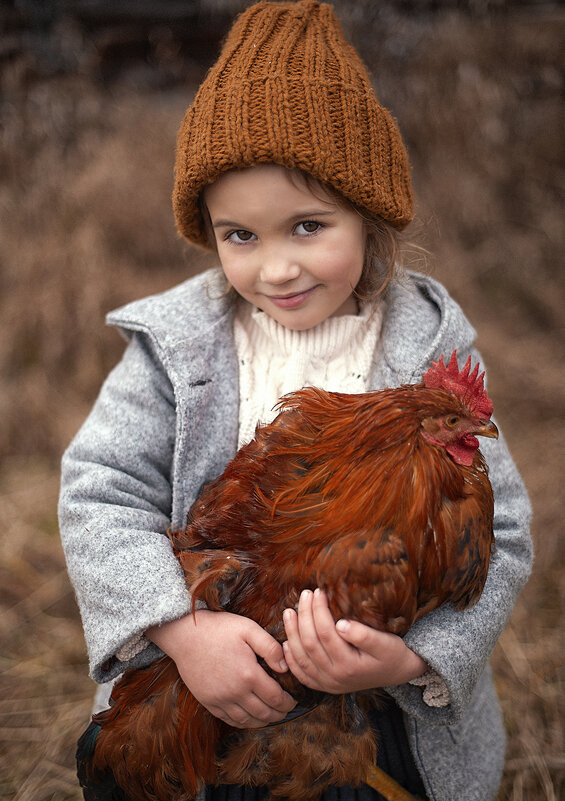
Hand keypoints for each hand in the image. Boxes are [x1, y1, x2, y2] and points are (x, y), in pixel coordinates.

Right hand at [147, 610, 295, 727]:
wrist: (186, 635)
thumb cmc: (219, 629)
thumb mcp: (248, 629)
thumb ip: (270, 647)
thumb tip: (285, 667)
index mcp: (248, 675)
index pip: (275, 698)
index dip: (288, 702)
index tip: (294, 699)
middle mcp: (235, 692)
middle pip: (264, 713)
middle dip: (279, 713)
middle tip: (286, 710)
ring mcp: (220, 699)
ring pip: (247, 720)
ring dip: (263, 721)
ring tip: (271, 715)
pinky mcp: (208, 702)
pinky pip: (229, 720)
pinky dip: (243, 722)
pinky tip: (249, 717)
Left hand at [282, 588, 426, 693]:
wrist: (397, 673)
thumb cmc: (391, 653)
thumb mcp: (386, 643)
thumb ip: (364, 635)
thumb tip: (341, 624)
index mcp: (349, 666)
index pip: (325, 633)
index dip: (318, 610)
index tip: (318, 591)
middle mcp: (335, 678)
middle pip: (310, 643)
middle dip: (304, 616)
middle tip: (305, 594)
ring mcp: (327, 684)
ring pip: (300, 658)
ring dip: (292, 634)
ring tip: (289, 612)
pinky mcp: (323, 686)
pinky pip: (301, 674)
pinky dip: (291, 658)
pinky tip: (286, 642)